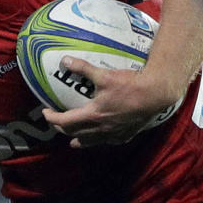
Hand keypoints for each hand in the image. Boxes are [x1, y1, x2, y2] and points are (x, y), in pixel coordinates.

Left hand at [41, 56, 181, 148]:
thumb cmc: (130, 84)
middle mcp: (100, 128)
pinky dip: (99, 140)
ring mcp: (113, 134)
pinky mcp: (125, 135)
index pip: (64, 121)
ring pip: (90, 142)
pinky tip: (101, 136)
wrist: (156, 94)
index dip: (52, 118)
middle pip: (74, 133)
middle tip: (57, 120)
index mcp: (92, 115)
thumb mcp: (104, 75)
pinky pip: (108, 141)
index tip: (45, 112)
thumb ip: (83, 68)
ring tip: (73, 139)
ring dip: (78, 140)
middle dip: (61, 128)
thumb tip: (65, 60)